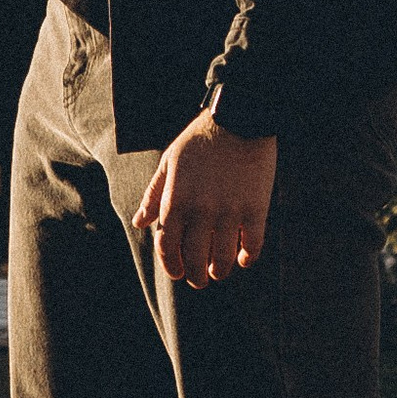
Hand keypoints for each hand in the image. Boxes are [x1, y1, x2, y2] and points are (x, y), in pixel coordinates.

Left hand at [132, 114, 275, 288]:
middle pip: (195, 260)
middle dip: (195, 276)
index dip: (171, 265)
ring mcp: (230, 212)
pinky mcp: (256, 209)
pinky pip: (252, 246)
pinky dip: (247, 258)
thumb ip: (154, 195)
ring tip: (218, 272)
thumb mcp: (169, 162)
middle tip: (198, 279)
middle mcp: (201, 211)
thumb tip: (140, 223)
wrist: (240, 118)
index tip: (177, 272)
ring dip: (219, 272)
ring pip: (222, 260)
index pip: (168, 247)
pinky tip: (243, 259)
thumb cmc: (200, 140)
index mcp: (176, 201)